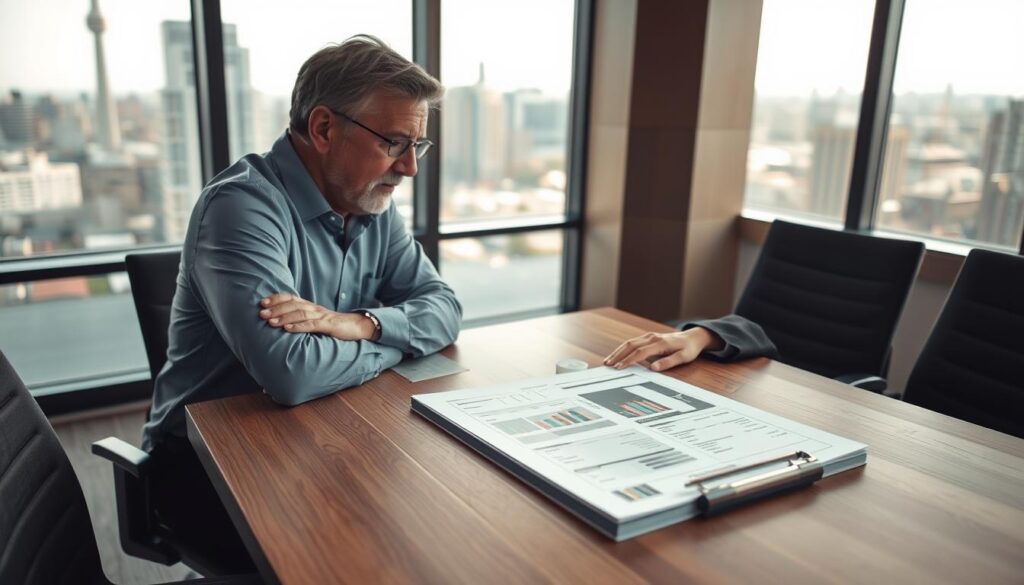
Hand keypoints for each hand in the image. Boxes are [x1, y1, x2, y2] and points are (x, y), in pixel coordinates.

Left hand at [258, 293, 375, 339]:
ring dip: (284, 318)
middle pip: (292, 305)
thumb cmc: (333, 325)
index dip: (276, 299)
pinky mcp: (329, 326)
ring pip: (300, 314)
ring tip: (271, 322)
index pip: (290, 298)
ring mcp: (322, 316)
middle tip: (261, 313)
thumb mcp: (315, 320)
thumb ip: (301, 319)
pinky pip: (312, 325)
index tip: (262, 302)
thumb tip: (282, 323)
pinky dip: (299, 327)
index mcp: (310, 306)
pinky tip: (288, 330)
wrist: (356, 326)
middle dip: (275, 309)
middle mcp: (314, 309)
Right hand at [603, 327, 723, 371]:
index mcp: (660, 343)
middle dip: (618, 355)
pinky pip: (632, 343)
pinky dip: (622, 349)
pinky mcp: (647, 338)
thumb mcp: (683, 357)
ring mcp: (649, 336)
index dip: (629, 360)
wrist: (692, 337)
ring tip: (608, 361)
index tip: (620, 368)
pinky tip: (617, 356)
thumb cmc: (688, 348)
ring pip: (629, 343)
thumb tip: (653, 368)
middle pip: (630, 345)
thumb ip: (668, 362)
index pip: (640, 352)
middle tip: (607, 364)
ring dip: (618, 351)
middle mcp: (652, 337)